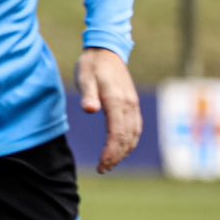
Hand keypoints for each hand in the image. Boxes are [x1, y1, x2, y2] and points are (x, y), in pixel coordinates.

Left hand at [76, 48, 141, 172]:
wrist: (106, 50)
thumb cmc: (91, 65)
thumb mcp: (84, 77)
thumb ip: (87, 94)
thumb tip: (89, 110)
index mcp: (117, 100)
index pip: (117, 133)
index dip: (111, 152)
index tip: (101, 165)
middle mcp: (129, 105)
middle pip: (127, 138)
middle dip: (117, 156)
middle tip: (103, 169)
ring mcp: (133, 105)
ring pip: (134, 134)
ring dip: (124, 151)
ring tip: (110, 164)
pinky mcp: (132, 104)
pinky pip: (136, 128)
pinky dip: (130, 142)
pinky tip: (121, 149)